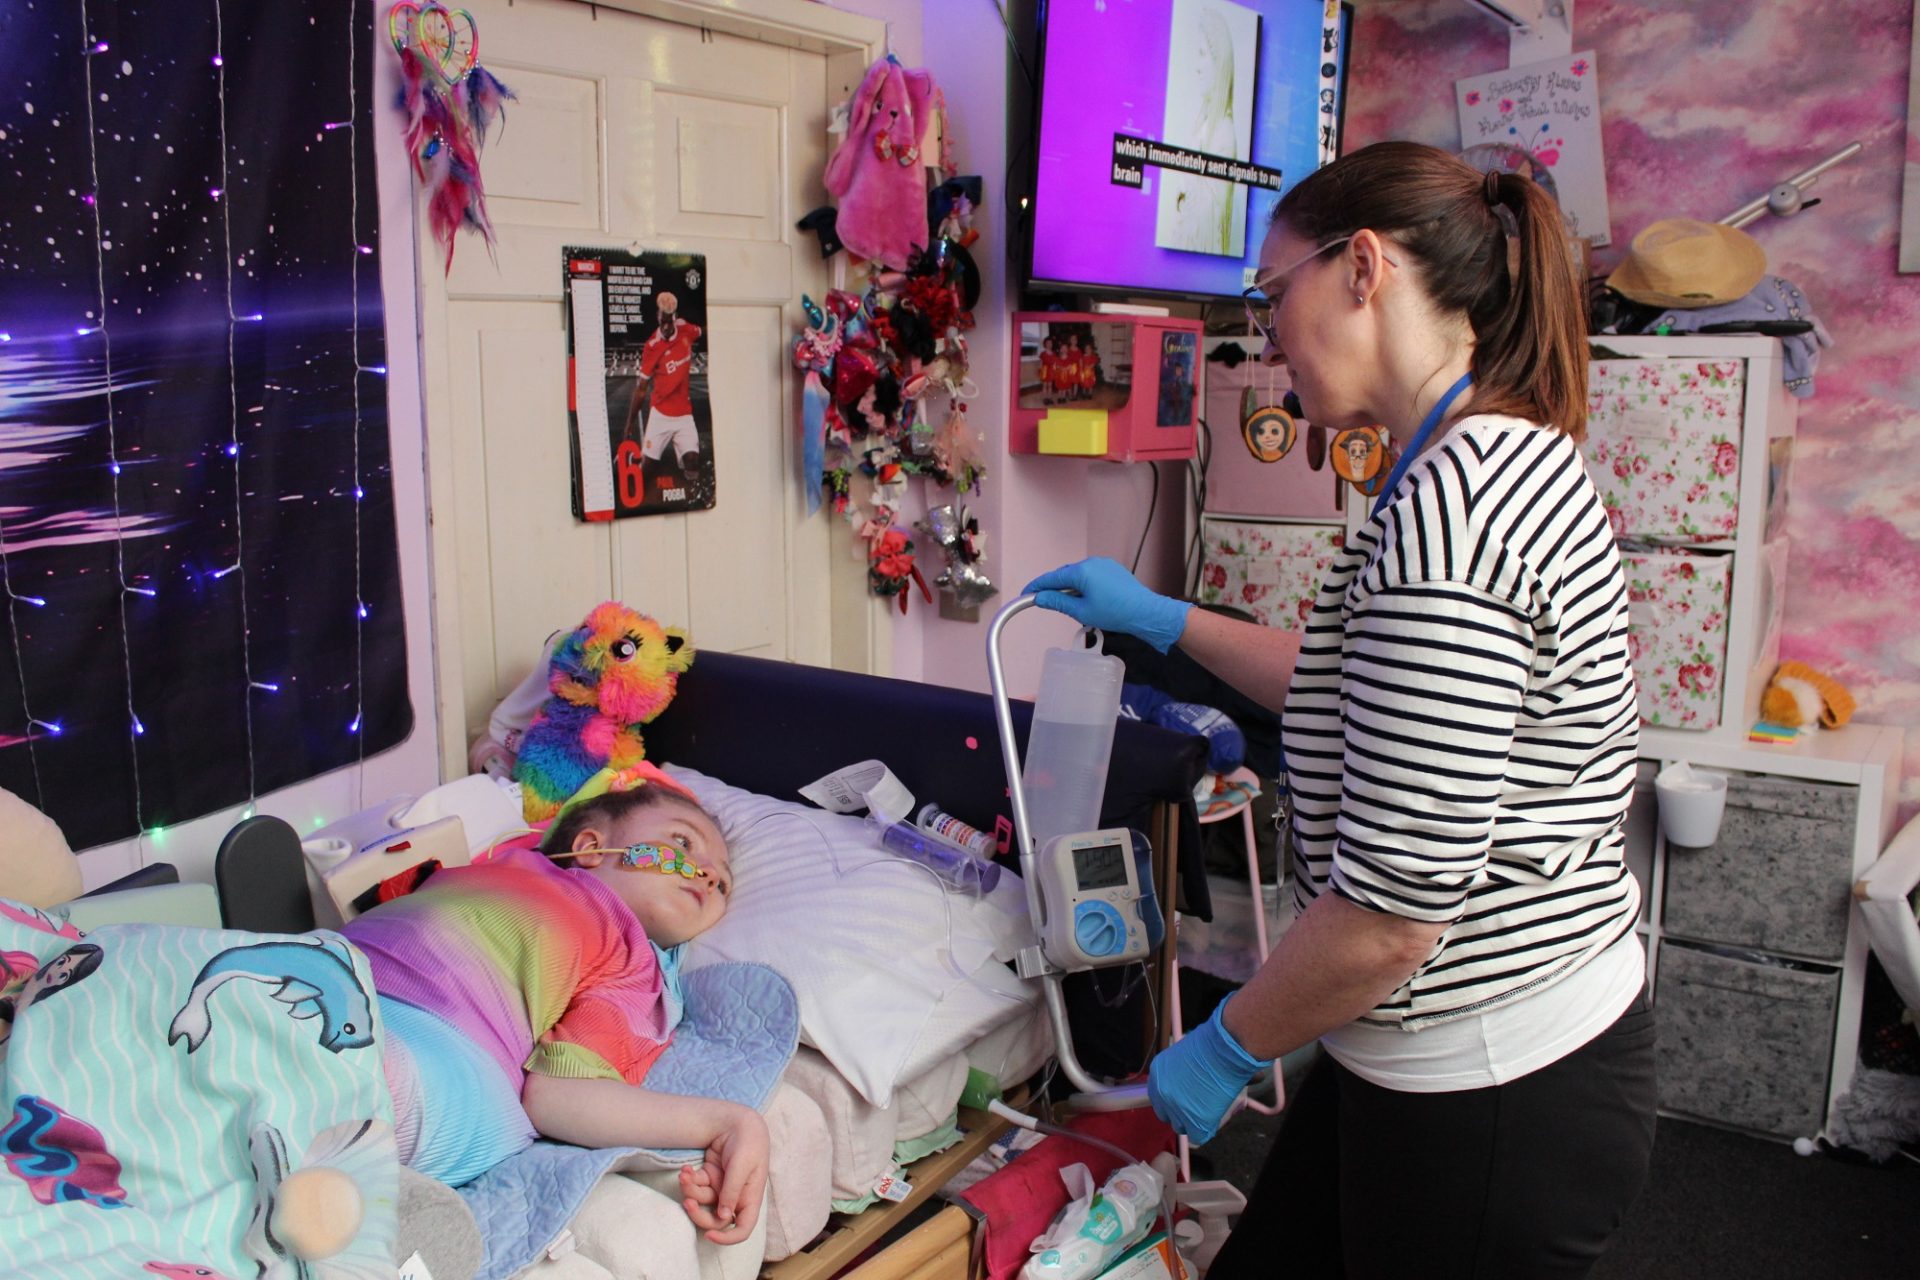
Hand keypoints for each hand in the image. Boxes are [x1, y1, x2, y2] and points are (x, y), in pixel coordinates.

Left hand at [679, 1105, 768, 1245]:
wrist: (738, 1119)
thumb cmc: (748, 1142)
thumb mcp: (742, 1165)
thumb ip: (732, 1191)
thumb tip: (724, 1217)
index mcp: (750, 1198)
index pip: (743, 1228)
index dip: (728, 1239)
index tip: (710, 1235)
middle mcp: (735, 1197)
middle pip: (716, 1219)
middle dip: (699, 1215)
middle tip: (687, 1202)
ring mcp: (722, 1187)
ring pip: (702, 1200)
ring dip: (690, 1190)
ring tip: (684, 1174)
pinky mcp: (710, 1176)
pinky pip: (696, 1185)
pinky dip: (689, 1179)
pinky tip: (685, 1169)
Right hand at [1022, 558, 1191, 652]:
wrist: (1145, 612)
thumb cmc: (1114, 613)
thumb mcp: (1081, 611)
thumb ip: (1058, 602)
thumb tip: (1040, 598)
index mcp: (1081, 571)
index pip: (1051, 578)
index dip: (1037, 587)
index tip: (1026, 593)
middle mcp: (1091, 562)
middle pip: (1065, 575)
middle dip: (1054, 588)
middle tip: (1045, 602)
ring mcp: (1104, 564)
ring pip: (1079, 575)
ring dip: (1071, 587)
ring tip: (1070, 605)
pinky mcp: (1113, 569)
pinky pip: (1092, 575)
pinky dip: (1084, 585)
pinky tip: (1087, 599)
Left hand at [1148, 998, 1265, 1144]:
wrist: (1227, 1050)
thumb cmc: (1213, 1046)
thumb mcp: (1185, 1057)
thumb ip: (1180, 1075)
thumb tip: (1188, 1088)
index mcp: (1157, 1074)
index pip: (1159, 1097)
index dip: (1174, 1100)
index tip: (1187, 1098)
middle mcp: (1161, 1093)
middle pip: (1166, 1115)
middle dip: (1181, 1113)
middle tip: (1199, 1105)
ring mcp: (1175, 1109)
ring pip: (1181, 1127)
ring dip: (1194, 1121)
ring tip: (1211, 1106)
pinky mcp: (1193, 1122)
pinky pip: (1196, 1137)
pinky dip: (1207, 1129)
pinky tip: (1216, 1114)